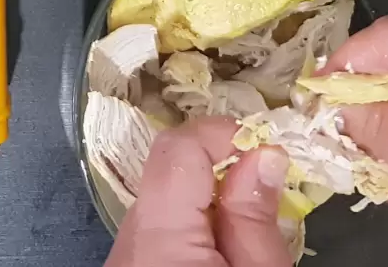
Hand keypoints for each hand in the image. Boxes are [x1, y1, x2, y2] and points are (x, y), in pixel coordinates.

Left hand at [104, 117, 293, 266]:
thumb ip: (255, 217)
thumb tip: (264, 154)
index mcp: (161, 235)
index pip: (179, 146)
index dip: (224, 134)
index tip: (265, 149)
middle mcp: (129, 237)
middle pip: (170, 173)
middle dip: (221, 171)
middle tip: (265, 193)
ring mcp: (123, 254)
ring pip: (164, 201)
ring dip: (206, 201)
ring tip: (244, 231)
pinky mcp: (129, 265)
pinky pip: (156, 229)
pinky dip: (190, 227)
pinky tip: (218, 252)